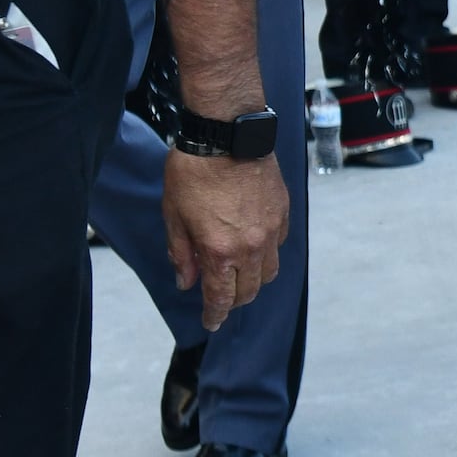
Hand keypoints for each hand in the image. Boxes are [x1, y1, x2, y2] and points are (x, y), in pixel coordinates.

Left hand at [161, 147, 288, 330]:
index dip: (214, 315)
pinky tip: (252, 244)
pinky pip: (279, 245)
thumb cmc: (193, 172)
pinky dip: (266, 253)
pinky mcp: (283, 213)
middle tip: (220, 298)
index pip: (221, 298)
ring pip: (269, 272)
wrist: (226, 134)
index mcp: (220, 251)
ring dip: (254, 280)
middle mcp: (250, 247)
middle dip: (233, 301)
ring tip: (239, 273)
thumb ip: (181, 253)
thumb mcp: (174, 215)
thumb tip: (186, 282)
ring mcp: (271, 230)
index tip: (210, 323)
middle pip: (249, 291)